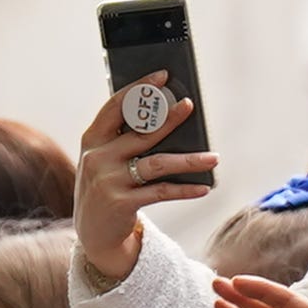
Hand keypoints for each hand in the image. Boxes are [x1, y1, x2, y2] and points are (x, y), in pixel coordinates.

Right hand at [73, 90, 219, 288]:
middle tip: (189, 105)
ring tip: (214, 158)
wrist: (94, 232)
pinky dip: (185, 189)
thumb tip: (171, 118)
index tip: (162, 75)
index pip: (115, 107)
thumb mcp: (108, 160)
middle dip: (167, 118)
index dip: (138, 89)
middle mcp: (97, 158)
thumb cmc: (109, 186)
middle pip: (140, 133)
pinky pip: (161, 192)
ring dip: (190, 160)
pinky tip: (204, 187)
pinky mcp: (121, 203)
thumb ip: (128, 140)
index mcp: (92, 140)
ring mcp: (108, 181)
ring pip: (157, 163)